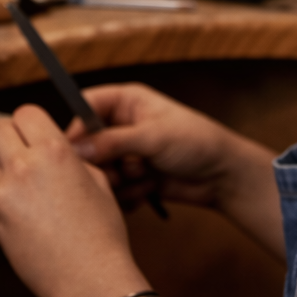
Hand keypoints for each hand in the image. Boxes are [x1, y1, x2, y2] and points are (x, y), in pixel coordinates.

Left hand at [0, 104, 149, 296]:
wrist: (89, 279)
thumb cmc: (102, 234)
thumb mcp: (98, 182)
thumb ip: (71, 160)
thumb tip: (54, 151)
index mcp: (55, 151)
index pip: (26, 113)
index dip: (31, 122)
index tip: (35, 132)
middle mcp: (25, 166)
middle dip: (8, 136)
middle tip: (21, 150)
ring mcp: (5, 193)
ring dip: (2, 166)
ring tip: (26, 185)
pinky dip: (6, 198)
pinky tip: (29, 215)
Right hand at [71, 84, 284, 256]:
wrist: (224, 176)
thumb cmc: (197, 141)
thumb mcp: (154, 136)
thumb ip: (113, 141)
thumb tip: (77, 150)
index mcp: (126, 101)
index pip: (85, 108)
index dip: (76, 129)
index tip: (73, 152)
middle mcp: (122, 125)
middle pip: (87, 145)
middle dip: (103, 162)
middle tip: (121, 169)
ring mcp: (127, 154)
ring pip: (100, 171)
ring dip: (120, 180)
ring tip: (145, 176)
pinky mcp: (132, 179)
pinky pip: (114, 191)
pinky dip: (128, 195)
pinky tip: (150, 190)